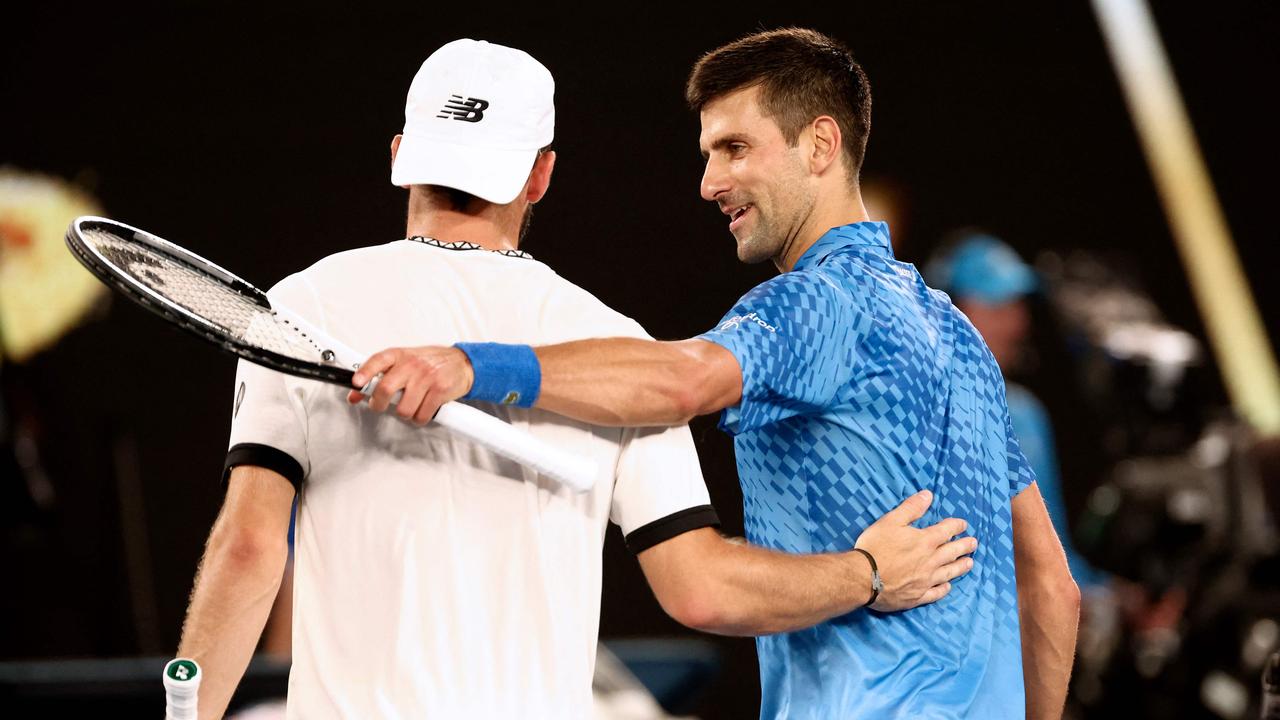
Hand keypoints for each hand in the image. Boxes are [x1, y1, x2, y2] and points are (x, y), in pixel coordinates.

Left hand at [346, 346, 474, 424]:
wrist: (462, 363)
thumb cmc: (430, 363)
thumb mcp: (405, 362)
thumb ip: (381, 375)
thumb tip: (355, 394)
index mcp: (400, 355)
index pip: (378, 361)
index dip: (365, 372)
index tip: (356, 384)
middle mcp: (412, 364)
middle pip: (386, 388)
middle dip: (378, 404)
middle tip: (380, 406)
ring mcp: (427, 377)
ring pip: (403, 409)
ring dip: (404, 413)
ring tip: (410, 405)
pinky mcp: (440, 391)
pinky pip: (421, 415)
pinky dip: (419, 418)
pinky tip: (422, 410)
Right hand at [854, 490, 976, 611]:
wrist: (863, 578)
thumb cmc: (875, 547)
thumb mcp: (890, 521)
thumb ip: (911, 508)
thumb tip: (928, 495)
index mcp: (925, 541)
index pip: (946, 531)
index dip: (956, 526)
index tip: (964, 524)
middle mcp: (930, 561)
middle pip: (952, 552)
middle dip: (964, 546)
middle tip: (974, 543)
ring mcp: (925, 580)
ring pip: (949, 572)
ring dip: (960, 566)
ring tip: (970, 563)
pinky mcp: (918, 596)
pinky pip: (936, 592)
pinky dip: (944, 589)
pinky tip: (948, 587)